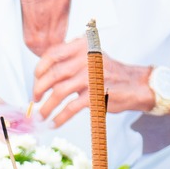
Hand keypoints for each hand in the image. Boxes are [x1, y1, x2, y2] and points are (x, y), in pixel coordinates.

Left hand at [31, 46, 152, 125]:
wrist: (135, 85)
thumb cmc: (106, 73)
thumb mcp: (88, 58)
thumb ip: (67, 62)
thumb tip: (40, 79)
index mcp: (83, 46)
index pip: (52, 54)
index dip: (39, 69)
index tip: (35, 81)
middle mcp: (87, 58)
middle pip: (53, 74)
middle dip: (39, 90)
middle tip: (35, 99)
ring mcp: (92, 76)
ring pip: (59, 92)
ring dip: (46, 107)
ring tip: (41, 115)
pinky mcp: (97, 94)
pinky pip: (71, 107)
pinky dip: (60, 117)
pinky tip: (54, 122)